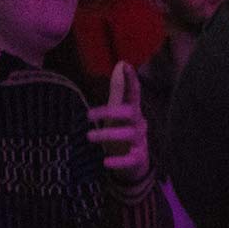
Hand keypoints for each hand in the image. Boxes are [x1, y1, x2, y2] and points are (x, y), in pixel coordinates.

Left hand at [89, 62, 151, 186]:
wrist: (132, 164)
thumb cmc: (121, 133)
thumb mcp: (117, 112)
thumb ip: (119, 90)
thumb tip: (121, 63)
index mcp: (133, 110)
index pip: (134, 92)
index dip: (131, 79)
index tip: (125, 64)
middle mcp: (139, 123)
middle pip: (131, 112)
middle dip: (111, 112)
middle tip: (88, 115)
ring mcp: (140, 141)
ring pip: (129, 134)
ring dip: (109, 134)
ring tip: (89, 136)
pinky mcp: (139, 158)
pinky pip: (131, 159)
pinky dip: (119, 160)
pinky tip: (106, 162)